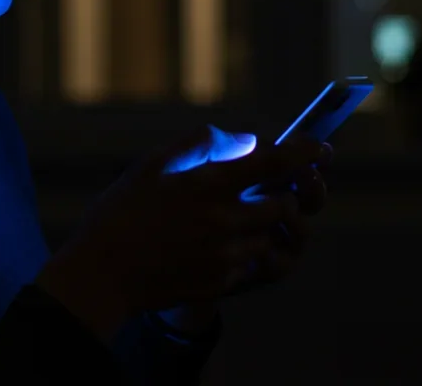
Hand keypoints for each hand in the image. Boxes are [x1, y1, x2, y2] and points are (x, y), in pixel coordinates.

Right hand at [36, 126, 321, 341]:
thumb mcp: (151, 165)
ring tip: (241, 217)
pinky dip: (249, 250)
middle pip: (284, 204)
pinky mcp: (220, 282)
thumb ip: (200, 145)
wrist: (100, 275)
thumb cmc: (120, 214)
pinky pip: (252, 263)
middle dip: (287, 193)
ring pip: (271, 235)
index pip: (275, 162)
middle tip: (277, 186)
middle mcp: (223, 219)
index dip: (305, 152)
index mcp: (208, 184)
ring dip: (267, 224)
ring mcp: (224, 255)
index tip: (321, 148)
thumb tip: (242, 139)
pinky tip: (222, 244)